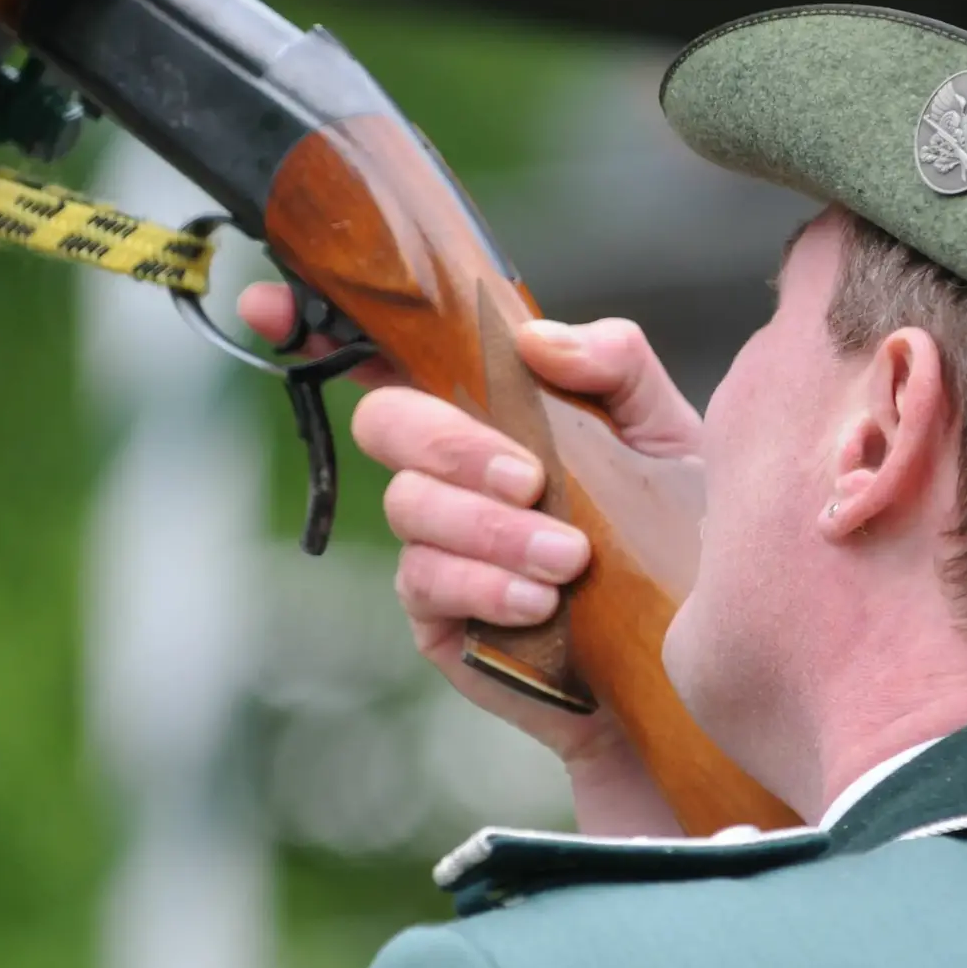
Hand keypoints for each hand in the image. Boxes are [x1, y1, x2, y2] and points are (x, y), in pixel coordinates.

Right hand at [237, 284, 703, 833]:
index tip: (271, 306)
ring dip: (490, 530)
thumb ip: (615, 365)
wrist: (695, 661)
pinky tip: (542, 603)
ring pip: (410, 508)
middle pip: (386, 422)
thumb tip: (535, 338)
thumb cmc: (679, 536)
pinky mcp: (438, 619)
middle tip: (532, 478)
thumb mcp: (668, 435)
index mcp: (494, 407)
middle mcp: (450, 469)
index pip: (392, 352)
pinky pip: (426, 585)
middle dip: (450, 444)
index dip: (318, 324)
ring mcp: (436, 545)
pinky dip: (483, 587)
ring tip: (570, 559)